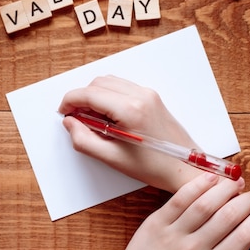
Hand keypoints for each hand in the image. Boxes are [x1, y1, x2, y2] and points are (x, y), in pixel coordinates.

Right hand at [58, 75, 204, 191]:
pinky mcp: (152, 97)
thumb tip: (70, 123)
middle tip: (77, 119)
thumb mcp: (113, 158)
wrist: (186, 166)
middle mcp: (140, 96)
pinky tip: (108, 116)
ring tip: (92, 120)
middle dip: (81, 98)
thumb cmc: (154, 167)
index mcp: (130, 110)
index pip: (89, 93)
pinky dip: (109, 96)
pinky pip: (123, 87)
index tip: (63, 113)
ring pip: (110, 82)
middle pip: (98, 83)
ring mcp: (148, 94)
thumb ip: (84, 140)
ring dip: (95, 95)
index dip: (69, 102)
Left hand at [67, 173, 249, 249]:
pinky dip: (197, 186)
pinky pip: (180, 199)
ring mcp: (174, 234)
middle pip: (228, 217)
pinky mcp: (157, 221)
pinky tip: (211, 178)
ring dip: (225, 189)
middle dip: (246, 202)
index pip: (242, 239)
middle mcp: (193, 249)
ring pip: (206, 204)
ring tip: (236, 183)